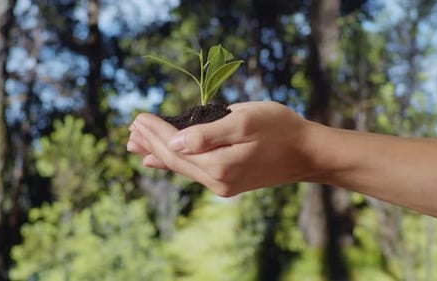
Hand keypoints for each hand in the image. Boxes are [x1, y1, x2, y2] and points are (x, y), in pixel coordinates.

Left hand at [127, 101, 323, 196]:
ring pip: (182, 166)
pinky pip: (193, 171)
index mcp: (219, 165)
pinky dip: (174, 162)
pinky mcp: (228, 182)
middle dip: (151, 143)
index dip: (155, 132)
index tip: (137, 117)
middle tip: (130, 129)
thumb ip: (207, 134)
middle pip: (175, 160)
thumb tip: (173, 142)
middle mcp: (217, 181)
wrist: (307, 152)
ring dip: (158, 153)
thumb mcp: (243, 121)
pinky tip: (158, 161)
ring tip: (135, 145)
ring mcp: (222, 185)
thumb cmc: (279, 128)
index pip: (176, 148)